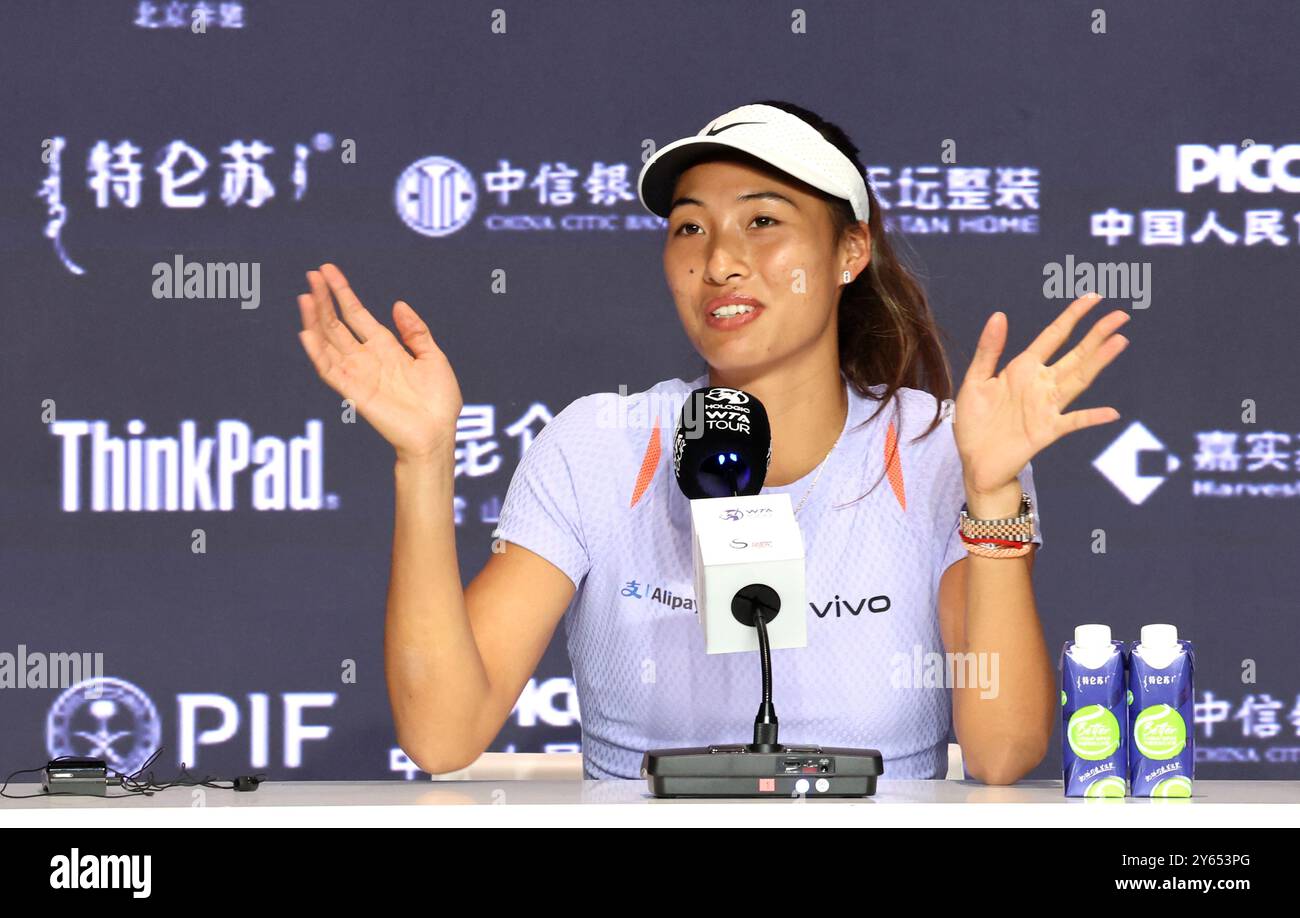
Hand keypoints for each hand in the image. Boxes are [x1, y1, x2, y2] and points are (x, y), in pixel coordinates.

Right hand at [296, 263, 463, 461]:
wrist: (437, 433)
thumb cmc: (439, 402)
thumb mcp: (434, 357)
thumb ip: (416, 332)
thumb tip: (398, 304)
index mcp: (385, 348)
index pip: (356, 314)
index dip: (342, 293)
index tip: (328, 271)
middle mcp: (366, 359)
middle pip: (337, 324)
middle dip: (324, 300)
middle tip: (312, 275)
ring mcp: (358, 374)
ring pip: (328, 342)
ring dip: (315, 320)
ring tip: (305, 297)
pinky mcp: (353, 392)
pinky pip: (329, 370)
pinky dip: (316, 352)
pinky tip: (306, 333)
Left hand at [954, 292, 1130, 501]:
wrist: (975, 462)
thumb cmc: (974, 423)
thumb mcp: (975, 381)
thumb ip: (988, 350)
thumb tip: (999, 315)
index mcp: (1022, 369)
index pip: (1054, 336)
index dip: (1073, 316)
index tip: (1093, 297)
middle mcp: (1040, 384)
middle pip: (1075, 354)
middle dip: (1097, 334)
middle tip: (1121, 315)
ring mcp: (1046, 407)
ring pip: (1079, 379)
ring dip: (1099, 362)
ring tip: (1120, 342)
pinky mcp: (1046, 431)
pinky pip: (1072, 422)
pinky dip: (1091, 418)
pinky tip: (1110, 413)